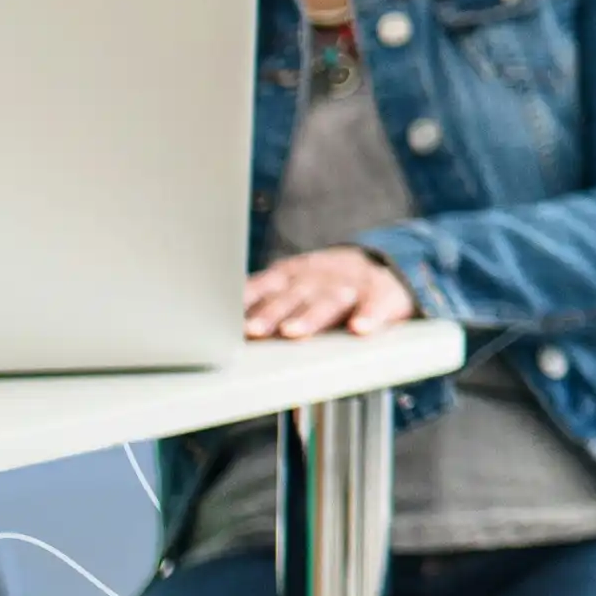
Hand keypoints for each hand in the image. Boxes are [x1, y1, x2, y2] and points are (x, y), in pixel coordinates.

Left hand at [242, 248, 417, 340]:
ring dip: (309, 317)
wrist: (380, 263)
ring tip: (293, 332)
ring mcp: (348, 285)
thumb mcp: (291, 282)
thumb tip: (215, 317)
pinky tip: (360, 329)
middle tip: (252, 331)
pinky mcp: (379, 293)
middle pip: (290, 297)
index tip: (228, 321)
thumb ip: (261, 296)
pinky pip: (374, 304)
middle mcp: (316, 279)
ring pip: (327, 302)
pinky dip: (368, 315)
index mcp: (291, 276)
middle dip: (270, 313)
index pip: (264, 287)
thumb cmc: (323, 283)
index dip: (246, 303)